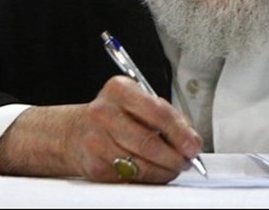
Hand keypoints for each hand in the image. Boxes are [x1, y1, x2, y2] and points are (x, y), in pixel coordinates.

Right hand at [0, 76, 202, 182]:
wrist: (75, 132)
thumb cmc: (115, 114)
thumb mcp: (138, 100)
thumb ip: (166, 115)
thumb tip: (190, 140)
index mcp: (119, 89)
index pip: (156, 112)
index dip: (180, 132)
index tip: (193, 145)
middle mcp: (103, 113)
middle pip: (148, 142)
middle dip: (174, 156)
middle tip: (187, 161)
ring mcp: (96, 141)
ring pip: (140, 164)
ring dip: (164, 170)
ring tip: (174, 167)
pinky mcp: (94, 166)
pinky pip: (130, 177)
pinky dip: (148, 177)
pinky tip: (154, 171)